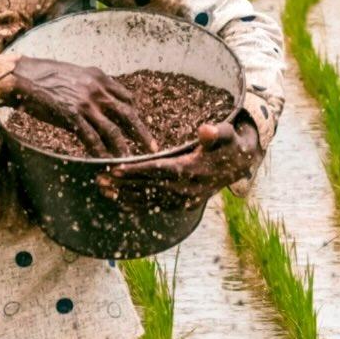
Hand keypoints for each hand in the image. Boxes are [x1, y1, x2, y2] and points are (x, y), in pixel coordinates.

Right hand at [0, 56, 157, 157]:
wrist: (22, 77)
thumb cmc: (44, 76)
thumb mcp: (74, 75)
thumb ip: (89, 87)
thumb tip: (98, 102)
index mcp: (99, 77)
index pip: (126, 97)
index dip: (135, 114)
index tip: (139, 126)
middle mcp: (97, 89)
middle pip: (128, 114)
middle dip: (142, 133)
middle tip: (152, 148)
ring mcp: (85, 103)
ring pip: (113, 130)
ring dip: (124, 148)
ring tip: (131, 161)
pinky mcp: (72, 116)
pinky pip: (92, 139)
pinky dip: (101, 152)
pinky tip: (105, 162)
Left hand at [97, 116, 263, 207]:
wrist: (240, 164)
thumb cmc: (228, 144)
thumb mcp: (226, 133)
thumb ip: (215, 133)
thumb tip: (206, 130)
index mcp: (193, 169)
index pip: (159, 170)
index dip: (136, 170)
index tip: (116, 169)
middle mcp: (187, 188)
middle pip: (149, 187)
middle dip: (123, 185)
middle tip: (99, 181)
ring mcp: (185, 199)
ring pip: (150, 200)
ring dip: (126, 197)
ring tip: (103, 192)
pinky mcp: (183, 204)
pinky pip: (157, 208)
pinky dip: (139, 206)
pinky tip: (121, 204)